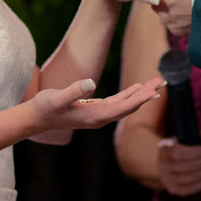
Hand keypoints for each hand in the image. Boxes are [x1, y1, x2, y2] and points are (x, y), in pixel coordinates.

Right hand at [31, 77, 163, 131]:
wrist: (37, 118)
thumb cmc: (46, 107)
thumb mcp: (58, 97)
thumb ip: (74, 90)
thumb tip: (91, 82)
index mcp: (95, 116)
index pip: (124, 107)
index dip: (140, 98)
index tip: (155, 89)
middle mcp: (100, 118)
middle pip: (130, 107)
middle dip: (146, 95)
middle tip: (163, 82)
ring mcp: (99, 115)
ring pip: (125, 105)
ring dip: (140, 95)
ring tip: (156, 84)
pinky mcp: (95, 110)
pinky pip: (117, 103)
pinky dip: (129, 96)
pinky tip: (136, 89)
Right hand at [157, 130, 200, 195]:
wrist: (169, 164)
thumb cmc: (183, 148)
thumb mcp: (190, 138)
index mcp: (164, 149)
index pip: (176, 152)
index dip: (193, 152)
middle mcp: (162, 164)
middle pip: (182, 167)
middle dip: (200, 163)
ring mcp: (166, 179)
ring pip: (185, 179)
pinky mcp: (173, 189)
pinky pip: (188, 189)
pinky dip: (200, 183)